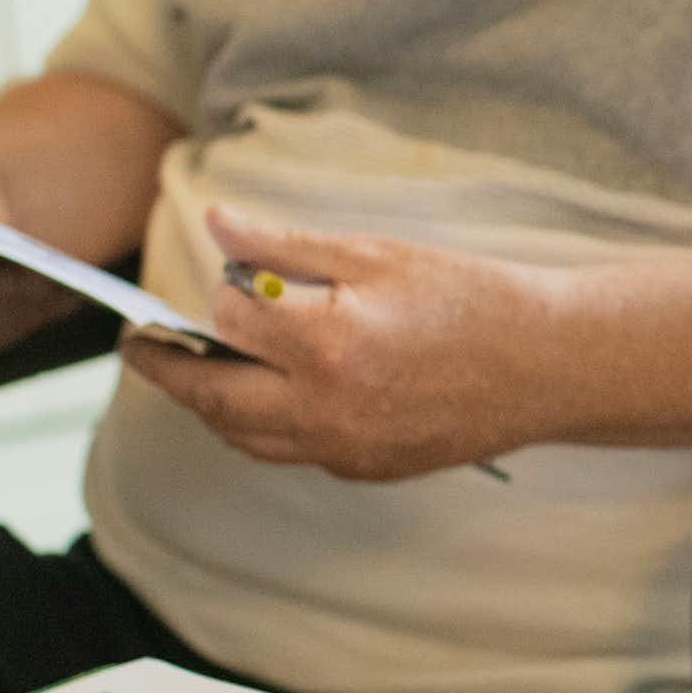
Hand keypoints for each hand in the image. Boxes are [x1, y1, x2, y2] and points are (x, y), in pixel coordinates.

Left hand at [119, 204, 544, 480]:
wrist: (549, 363)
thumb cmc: (472, 298)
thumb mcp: (378, 255)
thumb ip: (287, 246)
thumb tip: (218, 224)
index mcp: (327, 343)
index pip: (229, 321)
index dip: (220, 296)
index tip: (216, 282)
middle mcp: (326, 408)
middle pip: (213, 398)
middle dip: (169, 372)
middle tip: (142, 348)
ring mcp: (346, 448)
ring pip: (245, 437)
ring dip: (212, 405)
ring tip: (201, 372)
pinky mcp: (369, 468)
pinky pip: (293, 453)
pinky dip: (267, 427)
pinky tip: (277, 394)